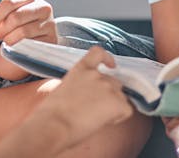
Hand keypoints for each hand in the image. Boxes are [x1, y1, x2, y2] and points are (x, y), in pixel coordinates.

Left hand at [0, 0, 57, 45]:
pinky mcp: (52, 38)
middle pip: (15, 17)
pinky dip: (20, 47)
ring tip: (7, 41)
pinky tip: (17, 46)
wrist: (40, 36)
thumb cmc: (22, 23)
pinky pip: (31, 44)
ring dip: (9, 39)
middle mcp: (43, 7)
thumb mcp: (12, 14)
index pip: (9, 3)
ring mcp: (49, 23)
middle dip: (2, 29)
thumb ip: (1, 17)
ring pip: (22, 32)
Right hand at [0, 47, 132, 157]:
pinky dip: (118, 118)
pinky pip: (126, 110)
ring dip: (113, 106)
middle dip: (109, 95)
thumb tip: (88, 97)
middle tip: (94, 110)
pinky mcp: (116, 103)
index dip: (108, 59)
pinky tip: (103, 123)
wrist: (53, 125)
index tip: (111, 66)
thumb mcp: (64, 89)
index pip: (99, 53)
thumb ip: (80, 86)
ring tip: (95, 118)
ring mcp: (107, 87)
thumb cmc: (51, 113)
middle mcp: (96, 75)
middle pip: (114, 82)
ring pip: (120, 97)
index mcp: (81, 69)